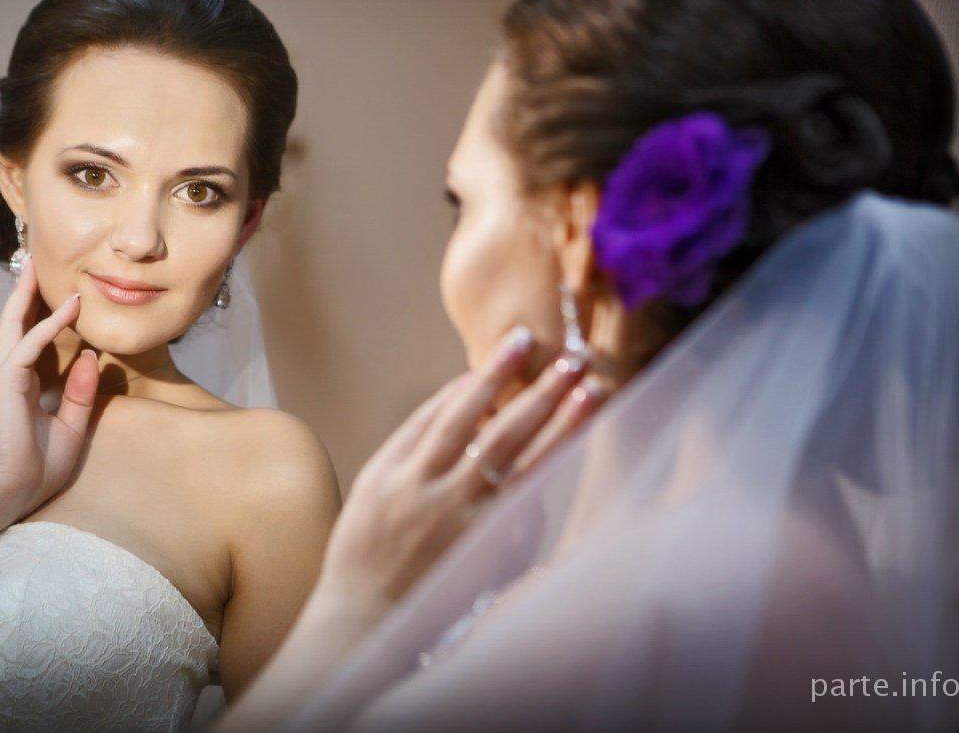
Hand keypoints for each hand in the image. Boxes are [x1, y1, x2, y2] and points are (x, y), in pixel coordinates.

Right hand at [0, 258, 99, 522]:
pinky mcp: (5, 382)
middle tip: (36, 260)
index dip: (42, 313)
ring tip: (37, 264)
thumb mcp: (72, 425)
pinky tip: (70, 307)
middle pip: (17, 321)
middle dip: (26, 291)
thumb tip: (90, 357)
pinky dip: (49, 324)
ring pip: (15, 323)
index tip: (59, 292)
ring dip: (28, 293)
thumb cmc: (38, 466)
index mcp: (23, 383)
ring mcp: (5, 375)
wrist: (13, 492)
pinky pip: (30, 344)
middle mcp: (11, 374)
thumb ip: (80, 392)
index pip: (31, 338)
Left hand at [311, 326, 605, 623]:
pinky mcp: (378, 474)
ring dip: (493, 376)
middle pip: (504, 435)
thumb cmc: (439, 596)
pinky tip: (469, 378)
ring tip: (522, 342)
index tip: (594, 394)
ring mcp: (410, 485)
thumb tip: (539, 463)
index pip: (535, 466)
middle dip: (542, 394)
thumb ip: (520, 519)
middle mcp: (450, 504)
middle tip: (573, 360)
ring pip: (457, 417)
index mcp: (485, 531)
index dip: (567, 426)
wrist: (363, 616)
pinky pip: (419, 424)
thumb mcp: (492, 568)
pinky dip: (447, 399)